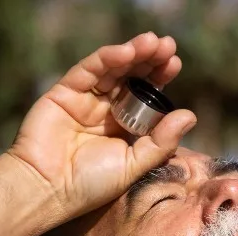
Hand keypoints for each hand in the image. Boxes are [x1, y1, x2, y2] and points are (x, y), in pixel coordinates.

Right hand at [9, 33, 196, 222]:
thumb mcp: (133, 165)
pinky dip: (107, 58)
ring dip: (132, 53)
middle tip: (168, 46)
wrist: (47, 190)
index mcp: (123, 127)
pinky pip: (88, 70)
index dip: (159, 78)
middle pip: (130, 77)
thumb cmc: (89, 185)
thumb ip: (160, 142)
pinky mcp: (64, 92)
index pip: (145, 96)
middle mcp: (105, 110)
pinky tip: (126, 51)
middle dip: (149, 60)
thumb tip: (190, 115)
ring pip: (112, 69)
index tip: (175, 63)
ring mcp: (84, 99)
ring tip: (152, 43)